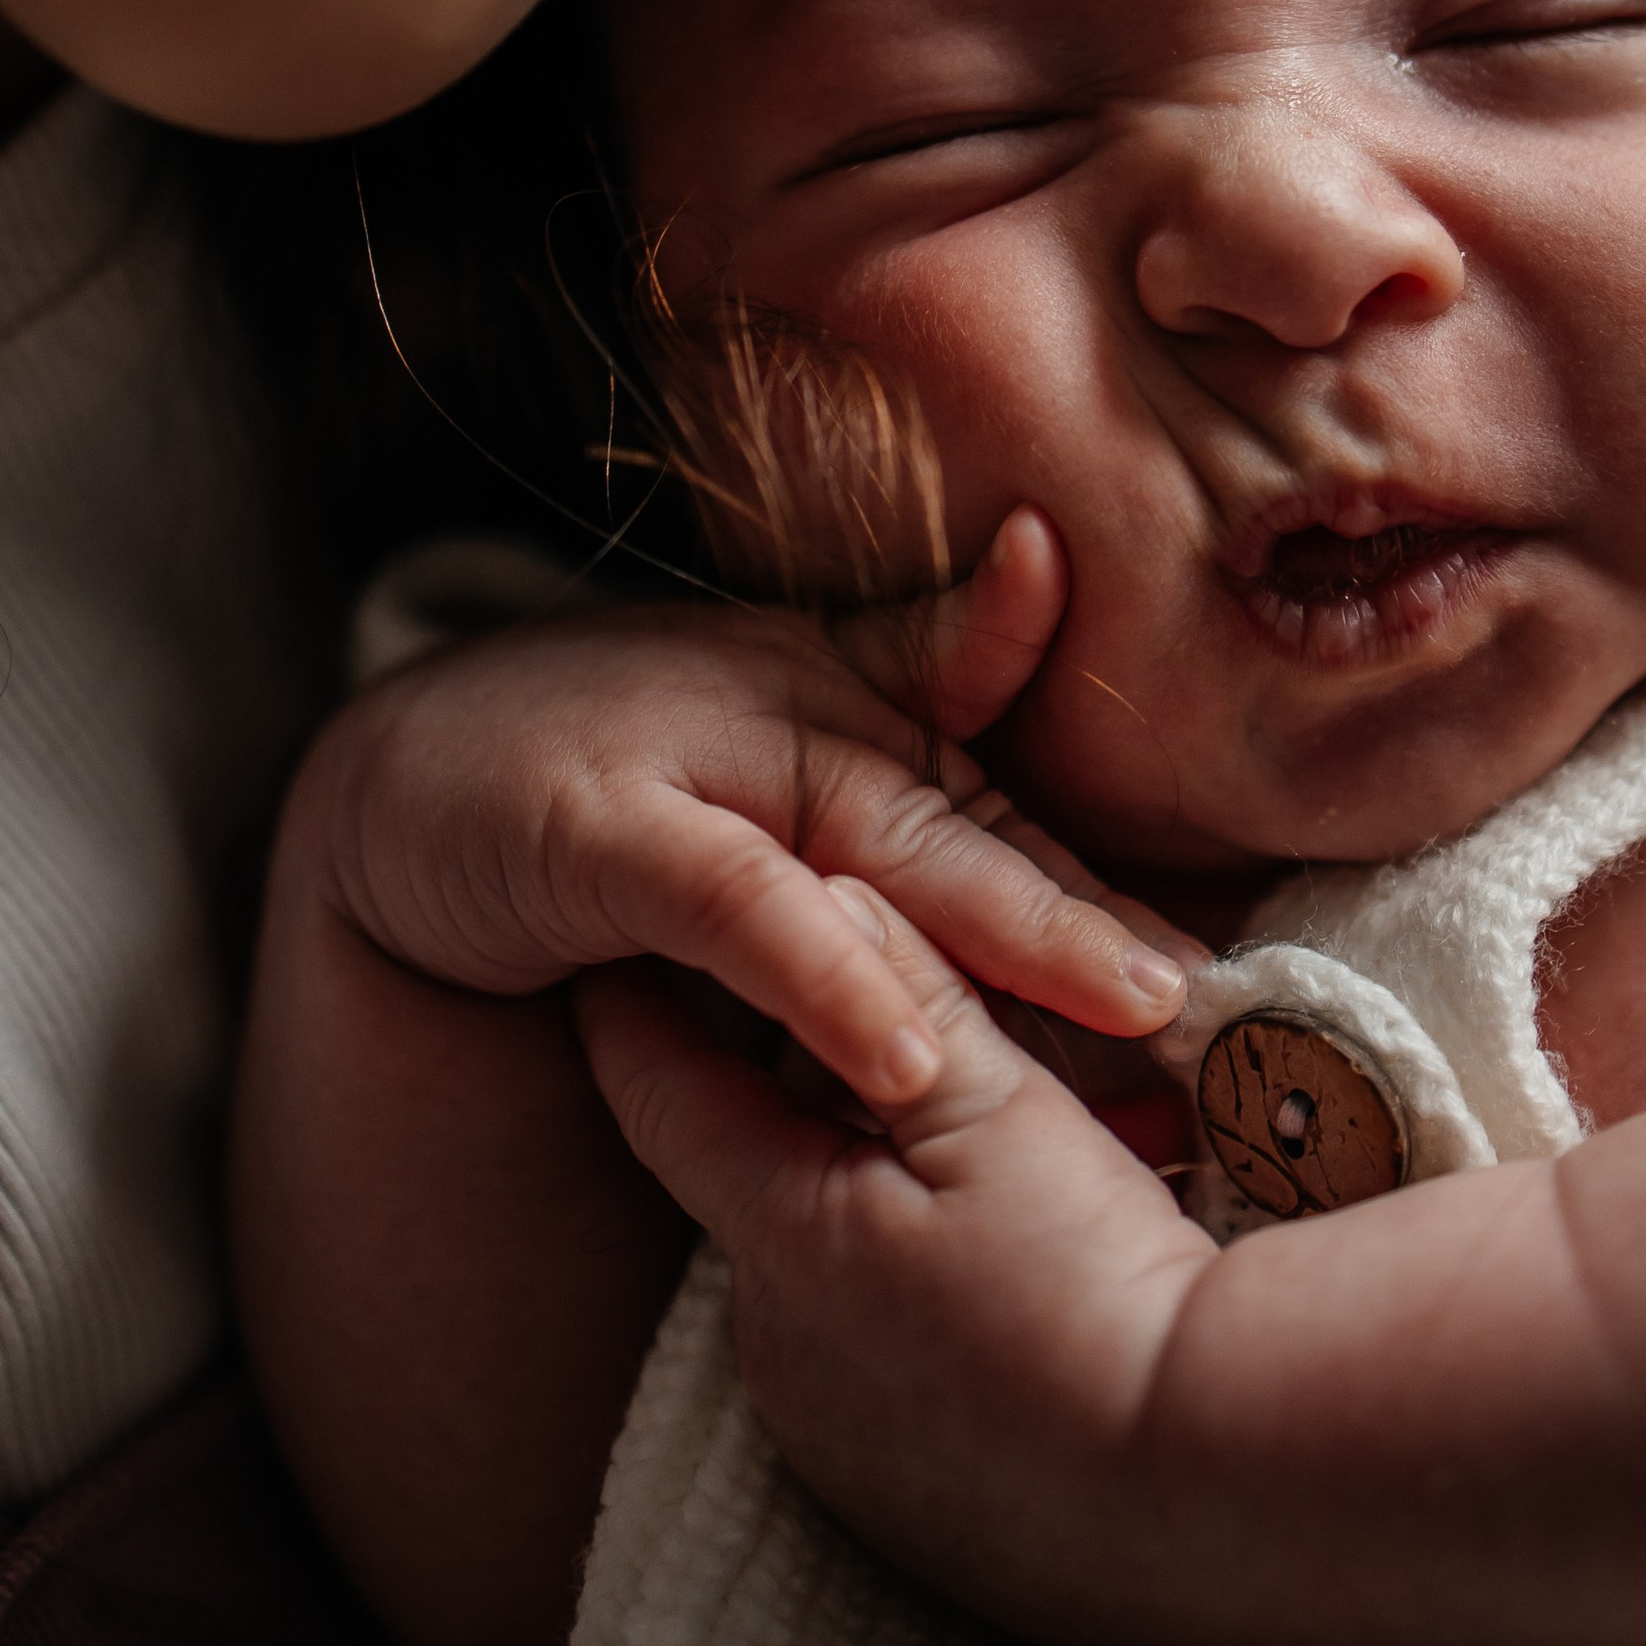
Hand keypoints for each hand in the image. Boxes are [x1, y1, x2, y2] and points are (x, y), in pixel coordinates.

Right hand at [282, 509, 1186, 1121]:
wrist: (402, 782)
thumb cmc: (614, 761)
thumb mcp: (778, 731)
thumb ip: (917, 677)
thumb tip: (1050, 593)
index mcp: (859, 730)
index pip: (1011, 819)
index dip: (1117, 898)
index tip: (1243, 979)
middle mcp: (806, 735)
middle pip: (979, 835)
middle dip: (1103, 916)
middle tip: (1224, 994)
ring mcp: (711, 775)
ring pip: (884, 859)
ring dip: (1012, 933)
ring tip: (1131, 1005)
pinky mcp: (612, 833)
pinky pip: (740, 911)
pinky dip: (819, 974)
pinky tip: (899, 1052)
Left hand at [579, 881, 1211, 1645]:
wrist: (1207, 1486)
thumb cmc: (1094, 1281)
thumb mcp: (1002, 1112)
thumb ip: (906, 995)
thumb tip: (825, 892)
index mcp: (781, 1237)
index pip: (665, 1096)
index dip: (631, 1014)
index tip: (602, 950)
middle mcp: (777, 1350)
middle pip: (760, 1183)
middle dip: (798, 1106)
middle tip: (839, 1027)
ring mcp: (839, 1442)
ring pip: (834, 1273)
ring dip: (885, 1203)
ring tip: (980, 1153)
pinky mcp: (911, 1503)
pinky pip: (889, 1362)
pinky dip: (930, 1295)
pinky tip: (1015, 1268)